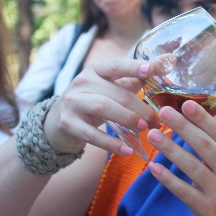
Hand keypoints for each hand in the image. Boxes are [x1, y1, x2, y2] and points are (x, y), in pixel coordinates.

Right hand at [43, 58, 160, 155]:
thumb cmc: (91, 103)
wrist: (57, 123)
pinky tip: (127, 150)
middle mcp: (82, 81)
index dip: (134, 67)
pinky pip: (93, 135)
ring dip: (127, 118)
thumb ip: (130, 82)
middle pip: (116, 92)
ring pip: (104, 107)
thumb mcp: (108, 89)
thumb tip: (158, 76)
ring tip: (144, 128)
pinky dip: (111, 143)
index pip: (117, 65)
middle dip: (140, 107)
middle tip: (156, 120)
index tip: (152, 69)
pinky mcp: (68, 123)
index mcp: (95, 70)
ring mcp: (73, 102)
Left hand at [146, 101, 215, 215]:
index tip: (186, 103)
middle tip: (163, 112)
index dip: (202, 118)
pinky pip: (184, 191)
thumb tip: (191, 129)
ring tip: (153, 134)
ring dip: (171, 149)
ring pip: (192, 166)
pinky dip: (168, 179)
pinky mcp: (206, 209)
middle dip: (183, 127)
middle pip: (204, 145)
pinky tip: (153, 168)